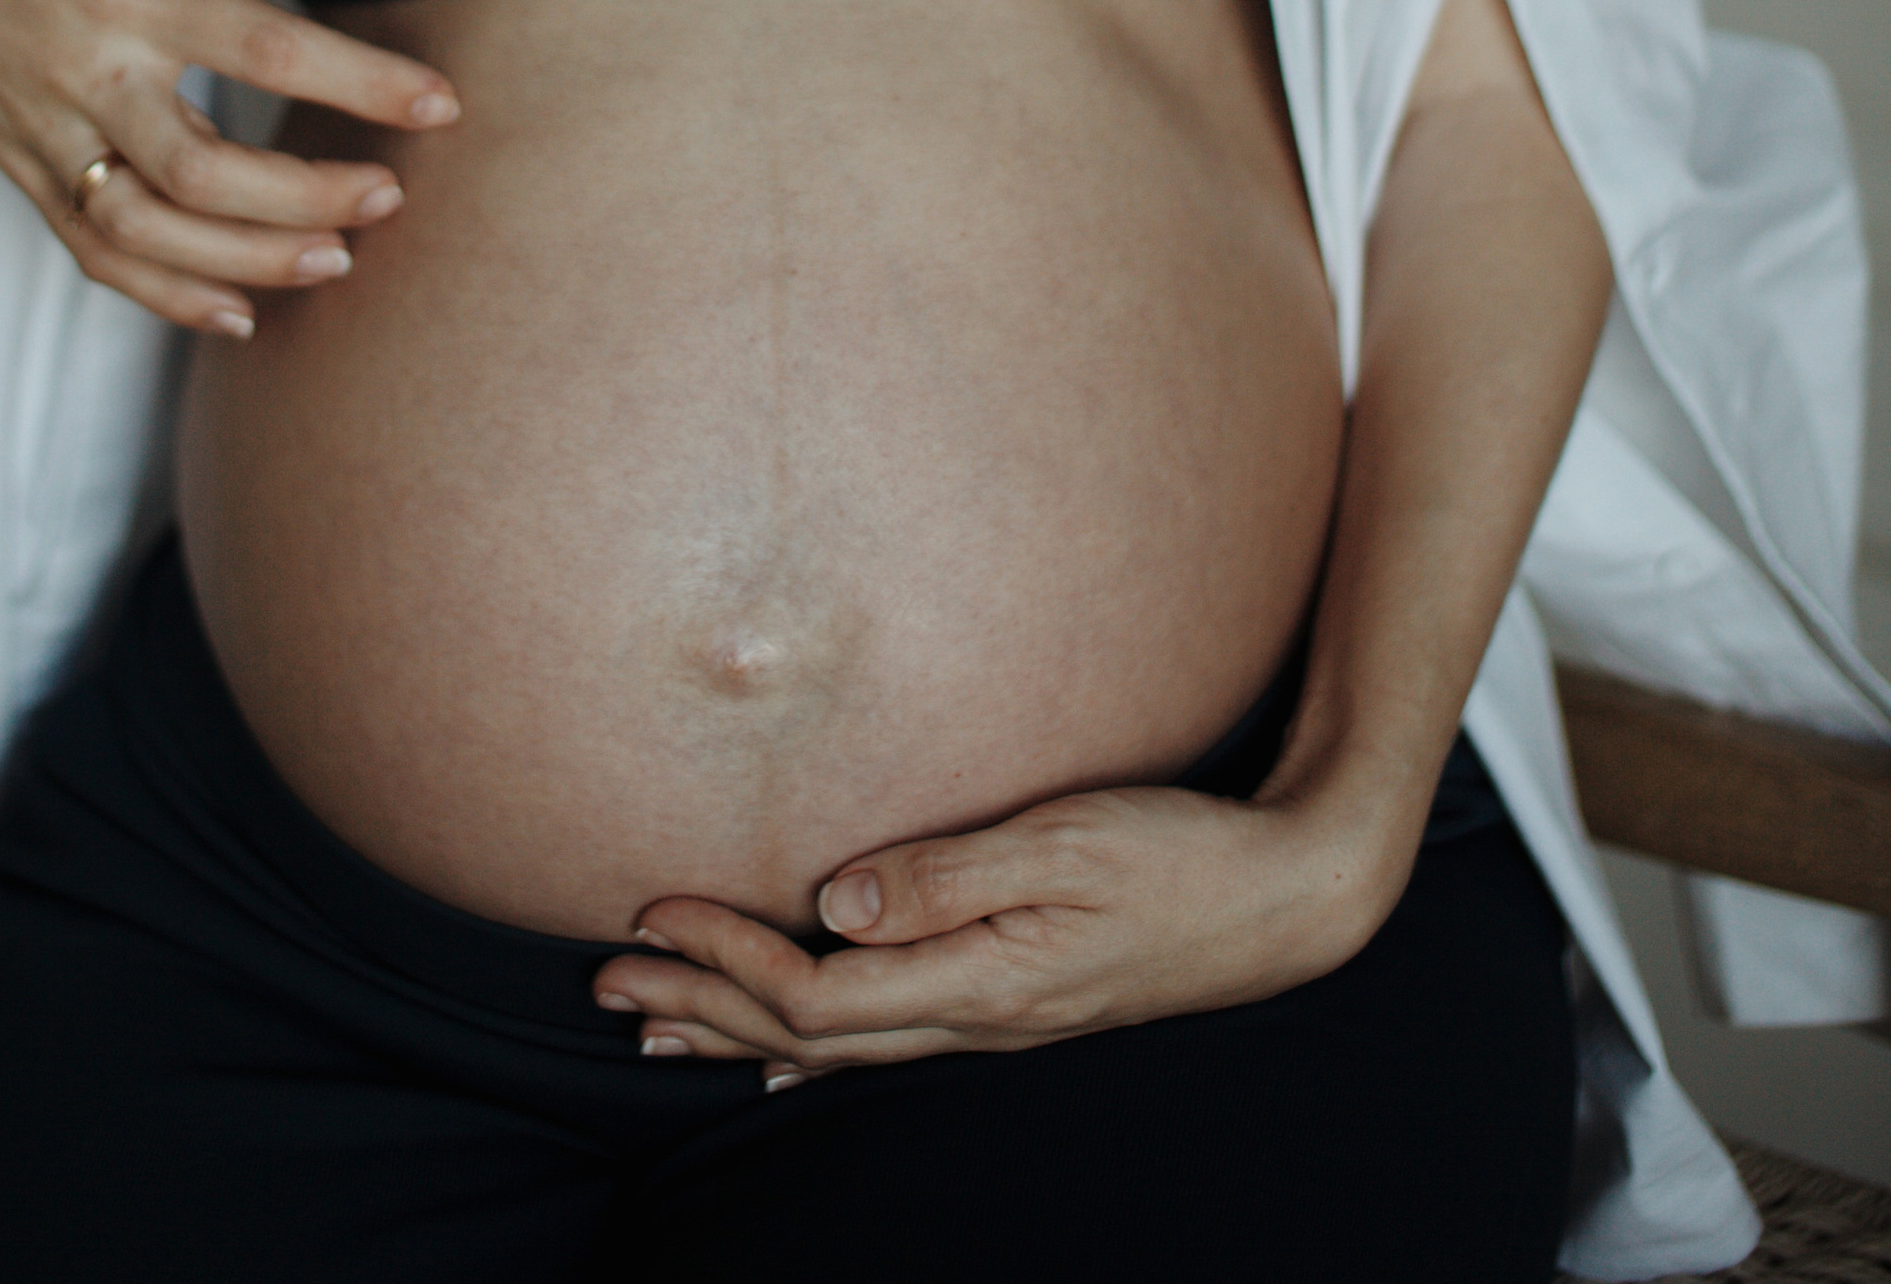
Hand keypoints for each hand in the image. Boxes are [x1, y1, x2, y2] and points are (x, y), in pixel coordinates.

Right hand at [0, 0, 456, 336]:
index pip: (261, 48)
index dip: (358, 82)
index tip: (438, 104)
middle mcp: (86, 76)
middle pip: (206, 169)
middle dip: (309, 195)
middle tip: (391, 194)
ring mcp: (49, 135)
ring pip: (151, 231)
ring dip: (247, 260)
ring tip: (335, 262)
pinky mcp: (26, 171)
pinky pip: (96, 253)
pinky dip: (166, 293)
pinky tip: (237, 311)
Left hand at [591, 776, 1407, 1076]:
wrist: (1285, 900)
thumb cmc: (1182, 856)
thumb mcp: (1066, 842)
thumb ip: (948, 872)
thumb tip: (834, 901)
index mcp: (979, 980)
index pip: (814, 987)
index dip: (725, 952)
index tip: (652, 908)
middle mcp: (977, 1017)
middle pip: (807, 1027)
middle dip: (702, 1000)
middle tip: (606, 979)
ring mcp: (998, 1018)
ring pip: (840, 1040)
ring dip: (739, 1026)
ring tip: (658, 1026)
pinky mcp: (1017, 1000)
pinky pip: (889, 1037)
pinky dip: (816, 1038)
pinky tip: (787, 1049)